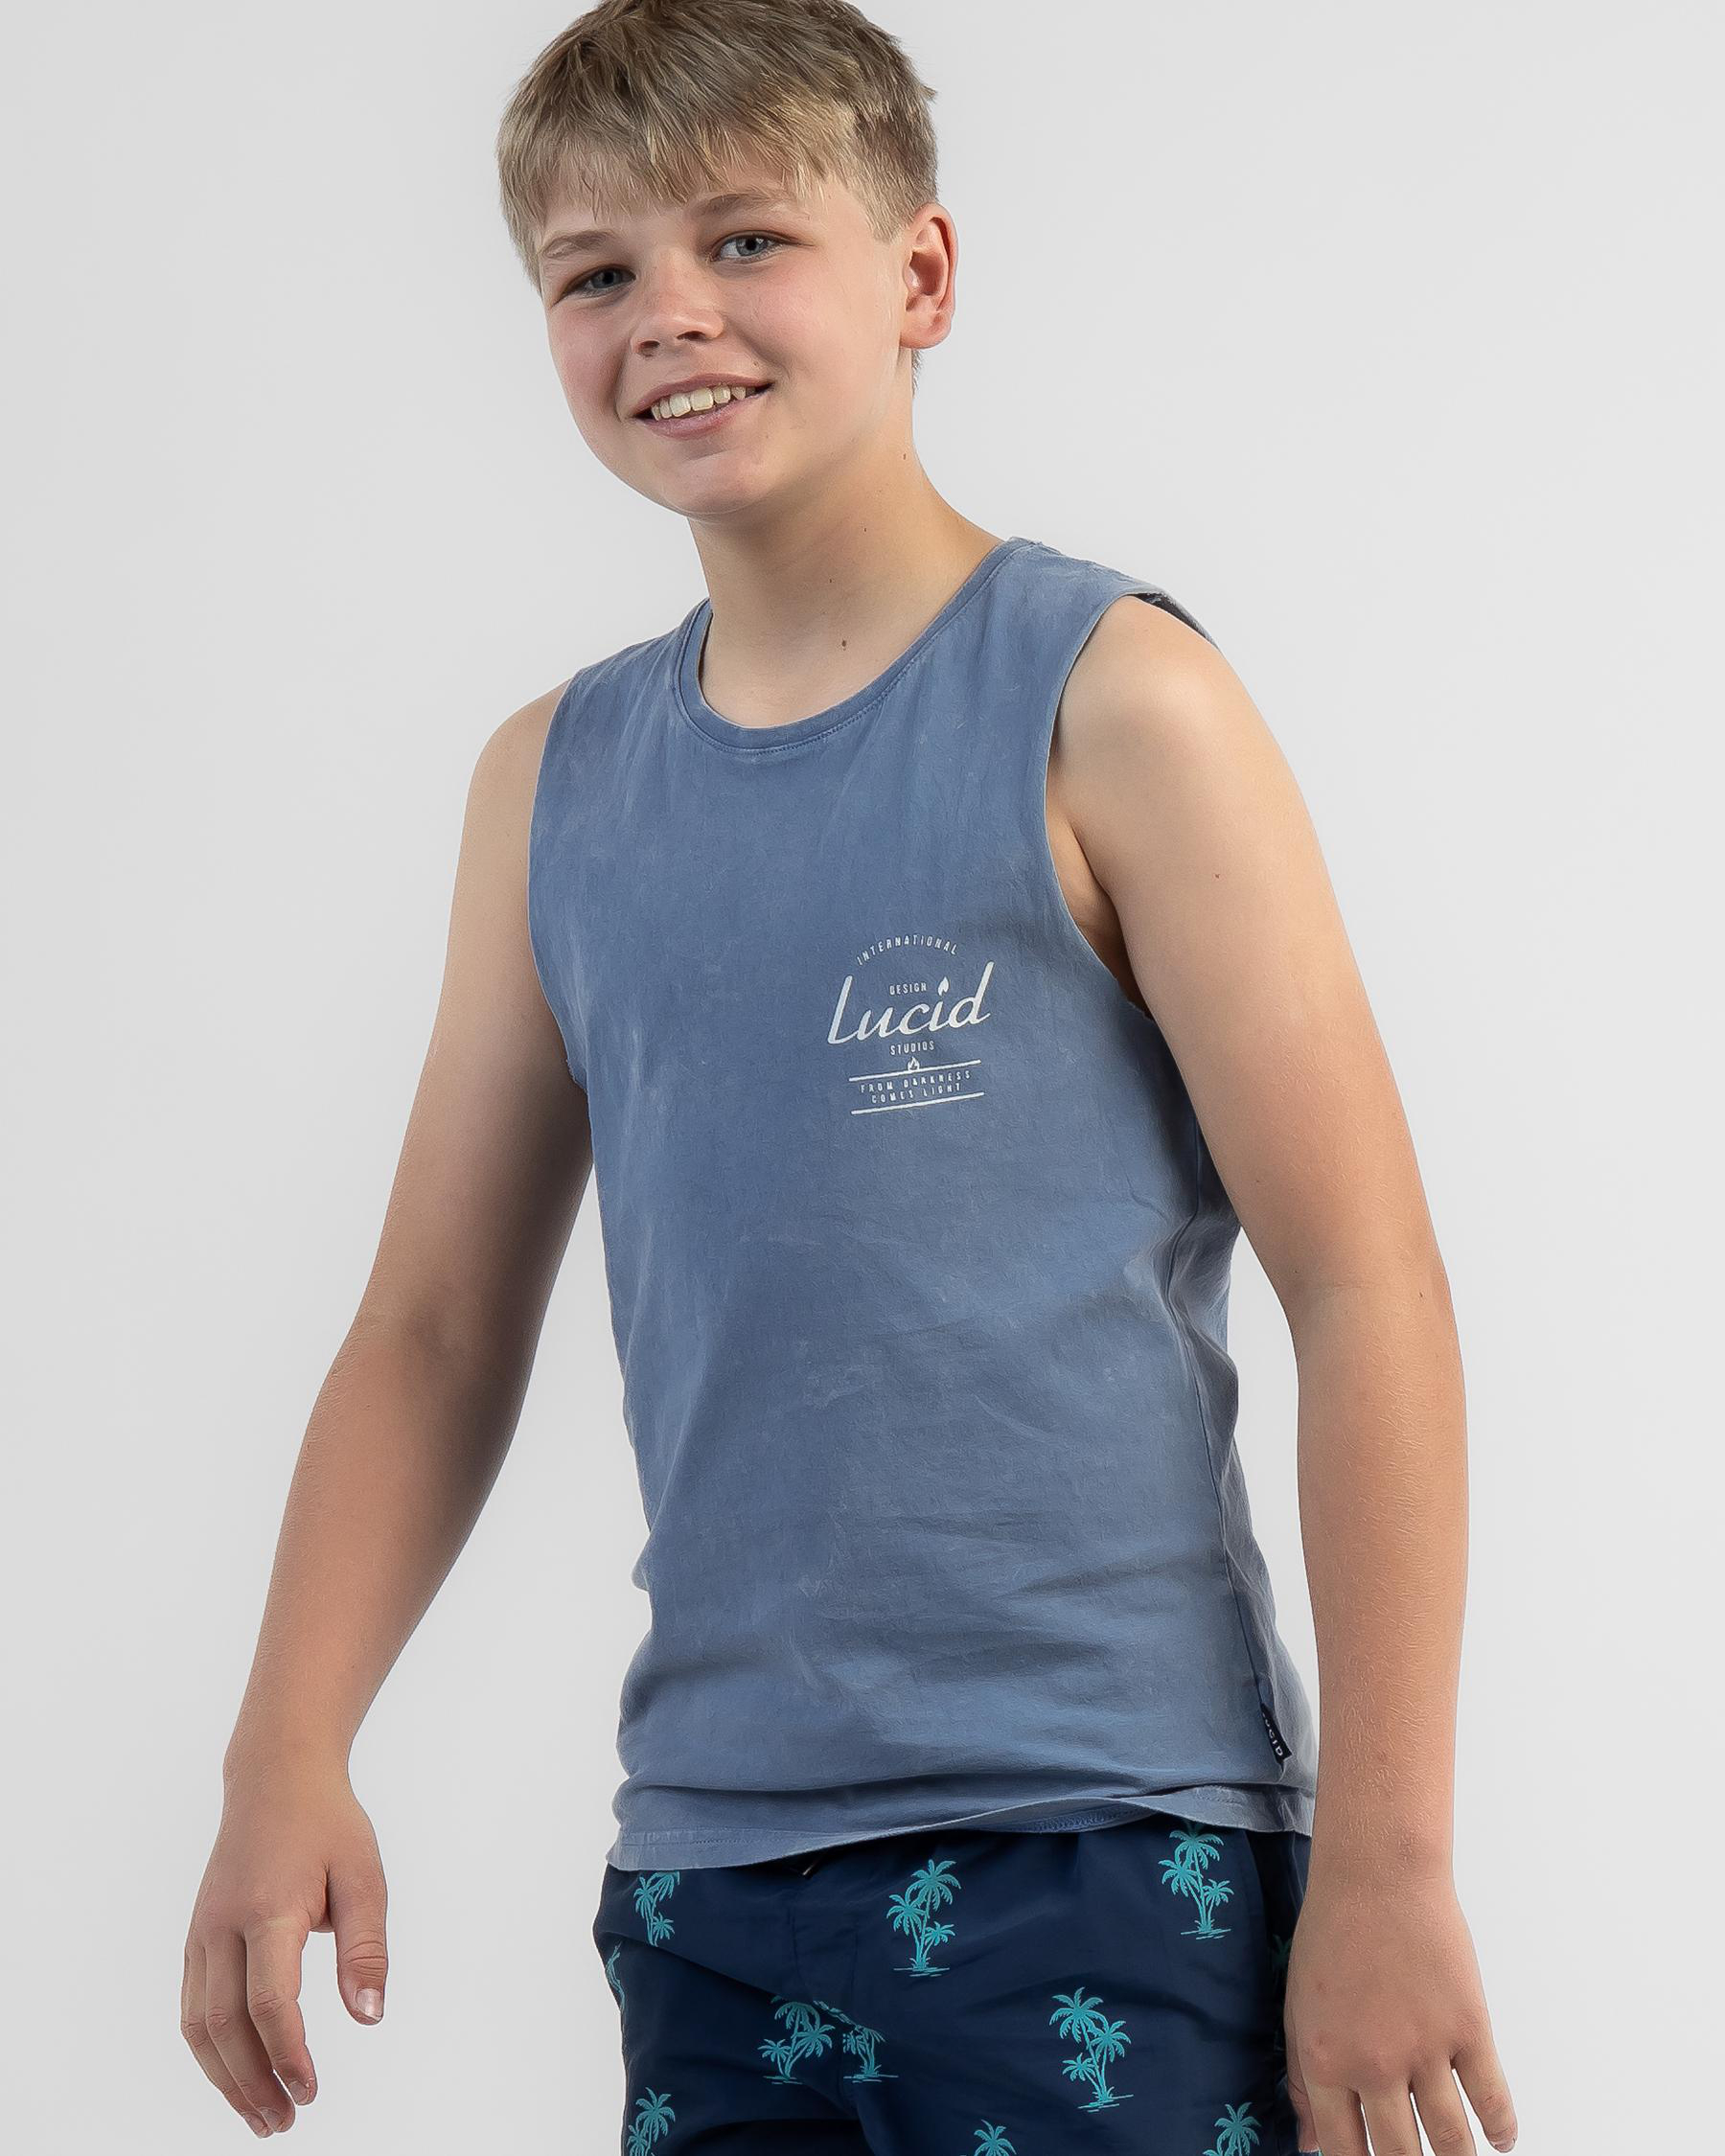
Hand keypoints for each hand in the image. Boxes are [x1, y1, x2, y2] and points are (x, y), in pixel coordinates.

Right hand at [182, 1755, 388, 2136]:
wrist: (275, 1777)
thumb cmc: (327, 1825)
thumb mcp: (364, 1875)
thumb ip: (366, 1949)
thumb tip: (370, 2017)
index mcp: (268, 1909)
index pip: (270, 2001)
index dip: (288, 2054)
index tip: (311, 2090)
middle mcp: (222, 1925)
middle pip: (224, 2025)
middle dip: (253, 2083)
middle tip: (285, 2122)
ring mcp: (201, 1932)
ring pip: (197, 2024)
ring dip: (226, 2078)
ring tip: (262, 2116)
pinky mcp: (196, 1937)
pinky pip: (192, 2006)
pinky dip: (210, 2050)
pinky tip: (238, 2074)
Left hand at [1283, 1860, 1516, 2155]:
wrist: (1377, 1875)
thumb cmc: (1331, 1934)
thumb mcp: (1298, 2007)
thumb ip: (1303, 2079)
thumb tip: (1310, 2143)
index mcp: (1326, 2062)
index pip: (1343, 2152)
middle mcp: (1376, 2065)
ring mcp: (1426, 2049)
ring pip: (1451, 2141)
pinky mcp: (1469, 2028)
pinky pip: (1492, 2098)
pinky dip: (1502, 2128)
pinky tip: (1501, 2140)